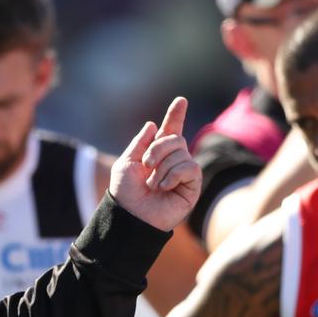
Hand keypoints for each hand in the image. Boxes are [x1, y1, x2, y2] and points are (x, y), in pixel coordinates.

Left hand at [109, 97, 200, 231]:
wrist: (131, 216)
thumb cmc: (125, 193)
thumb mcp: (126, 162)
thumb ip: (140, 143)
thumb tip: (154, 124)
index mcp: (157, 153)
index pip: (170, 130)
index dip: (176, 115)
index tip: (181, 100)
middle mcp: (173, 161)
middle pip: (175, 138)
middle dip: (157, 149)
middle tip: (145, 166)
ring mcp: (184, 173)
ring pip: (181, 153)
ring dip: (161, 168)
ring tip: (153, 185)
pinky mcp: (192, 186)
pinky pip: (189, 168)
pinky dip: (173, 175)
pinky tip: (163, 188)